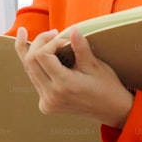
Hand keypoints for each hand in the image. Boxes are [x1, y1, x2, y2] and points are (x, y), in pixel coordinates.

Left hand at [15, 27, 133, 127]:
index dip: (50, 43)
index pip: (42, 55)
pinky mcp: (46, 105)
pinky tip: (40, 53)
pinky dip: (37, 65)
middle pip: (30, 62)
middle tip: (52, 33)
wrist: (113, 111)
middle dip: (39, 43)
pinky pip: (35, 80)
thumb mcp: (95, 66)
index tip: (65, 41)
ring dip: (34, 52)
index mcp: (63, 85)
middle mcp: (51, 96)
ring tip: (43, 38)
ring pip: (29, 70)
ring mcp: (47, 102)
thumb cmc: (107, 87)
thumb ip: (80, 48)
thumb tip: (73, 30)